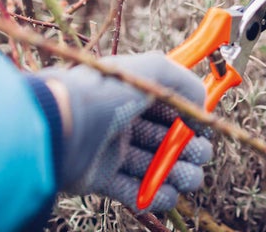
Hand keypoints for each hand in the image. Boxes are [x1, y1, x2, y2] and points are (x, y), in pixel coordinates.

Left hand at [36, 52, 212, 212]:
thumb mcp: (153, 71)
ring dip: (177, 175)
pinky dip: (153, 195)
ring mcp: (111, 150)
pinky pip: (132, 190)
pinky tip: (168, 194)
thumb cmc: (107, 92)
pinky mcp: (99, 178)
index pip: (170, 110)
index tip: (203, 130)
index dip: (190, 121)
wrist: (62, 125)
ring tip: (187, 178)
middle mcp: (123, 120)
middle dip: (189, 150)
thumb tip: (202, 106)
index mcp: (134, 93)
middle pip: (166, 140)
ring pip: (152, 166)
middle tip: (198, 156)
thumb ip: (186, 82)